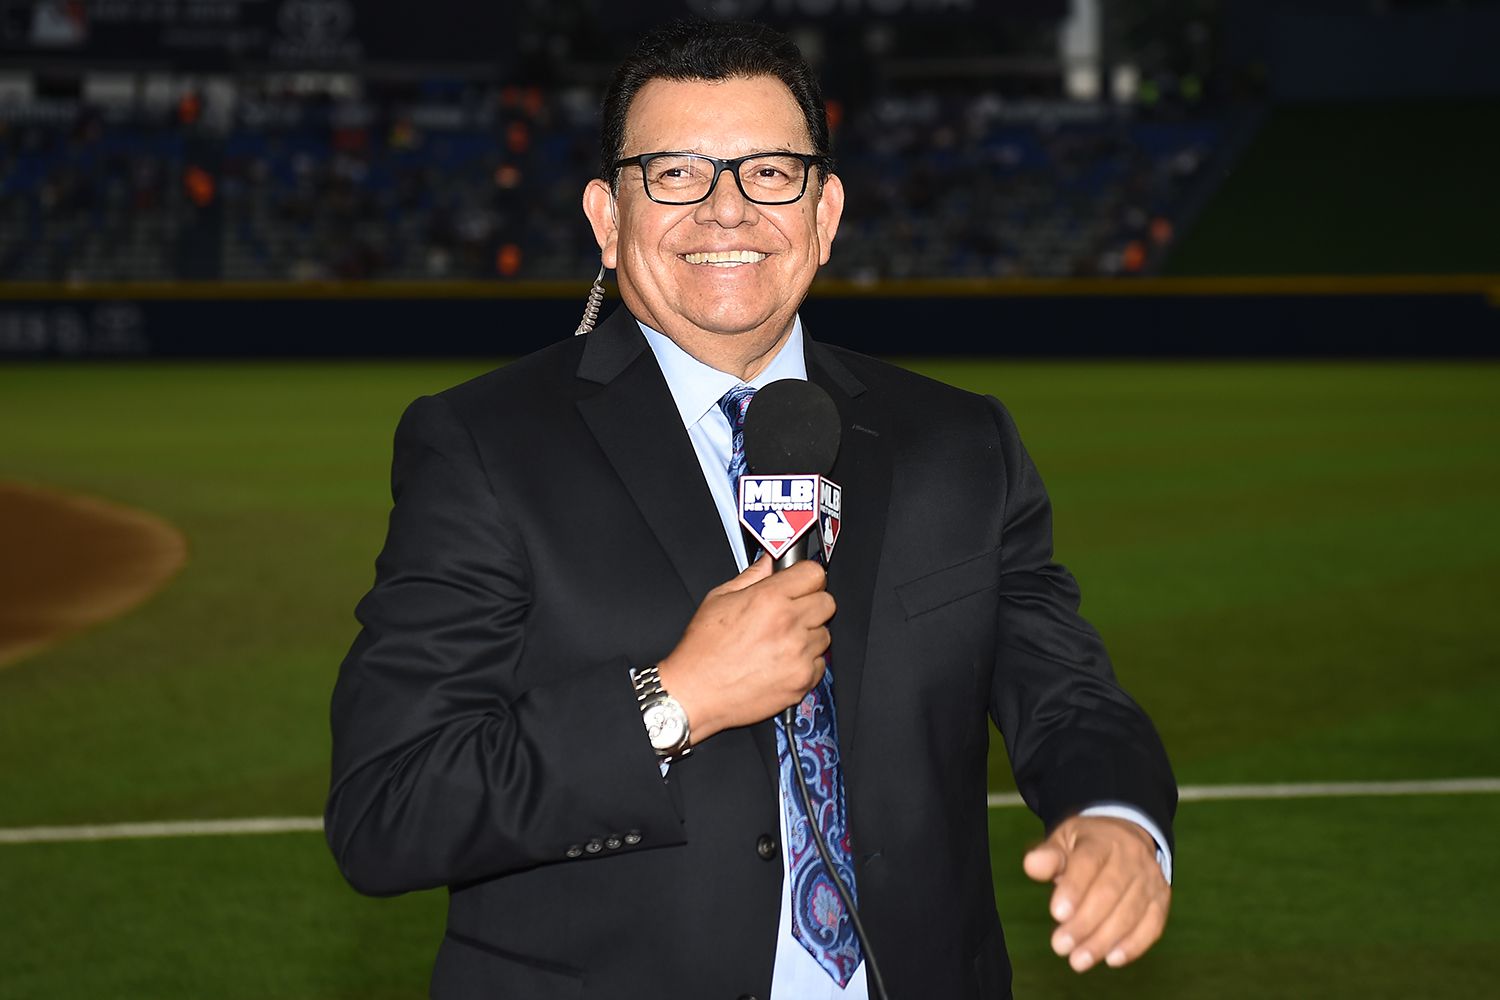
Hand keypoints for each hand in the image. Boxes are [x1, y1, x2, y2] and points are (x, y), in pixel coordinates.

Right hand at [657, 557, 832, 741]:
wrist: (695, 693)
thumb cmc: (702, 650)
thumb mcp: (719, 599)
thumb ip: (751, 577)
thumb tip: (769, 563)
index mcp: (769, 599)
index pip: (813, 574)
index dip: (806, 578)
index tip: (801, 585)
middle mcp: (788, 624)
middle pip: (827, 602)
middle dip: (811, 605)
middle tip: (791, 614)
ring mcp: (798, 654)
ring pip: (825, 635)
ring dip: (809, 636)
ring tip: (781, 642)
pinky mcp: (802, 680)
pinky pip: (820, 665)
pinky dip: (805, 664)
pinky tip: (781, 663)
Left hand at [1023, 815, 1170, 972]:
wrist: (1128, 836)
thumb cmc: (1087, 845)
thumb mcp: (1064, 841)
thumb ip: (1049, 856)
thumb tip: (1032, 865)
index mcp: (1102, 840)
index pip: (1088, 863)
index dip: (1074, 888)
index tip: (1057, 914)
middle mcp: (1131, 857)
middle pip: (1109, 892)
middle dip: (1084, 923)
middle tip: (1061, 946)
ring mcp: (1150, 879)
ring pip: (1130, 912)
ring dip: (1104, 940)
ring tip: (1078, 960)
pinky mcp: (1161, 900)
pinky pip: (1152, 925)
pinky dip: (1134, 945)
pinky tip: (1111, 959)